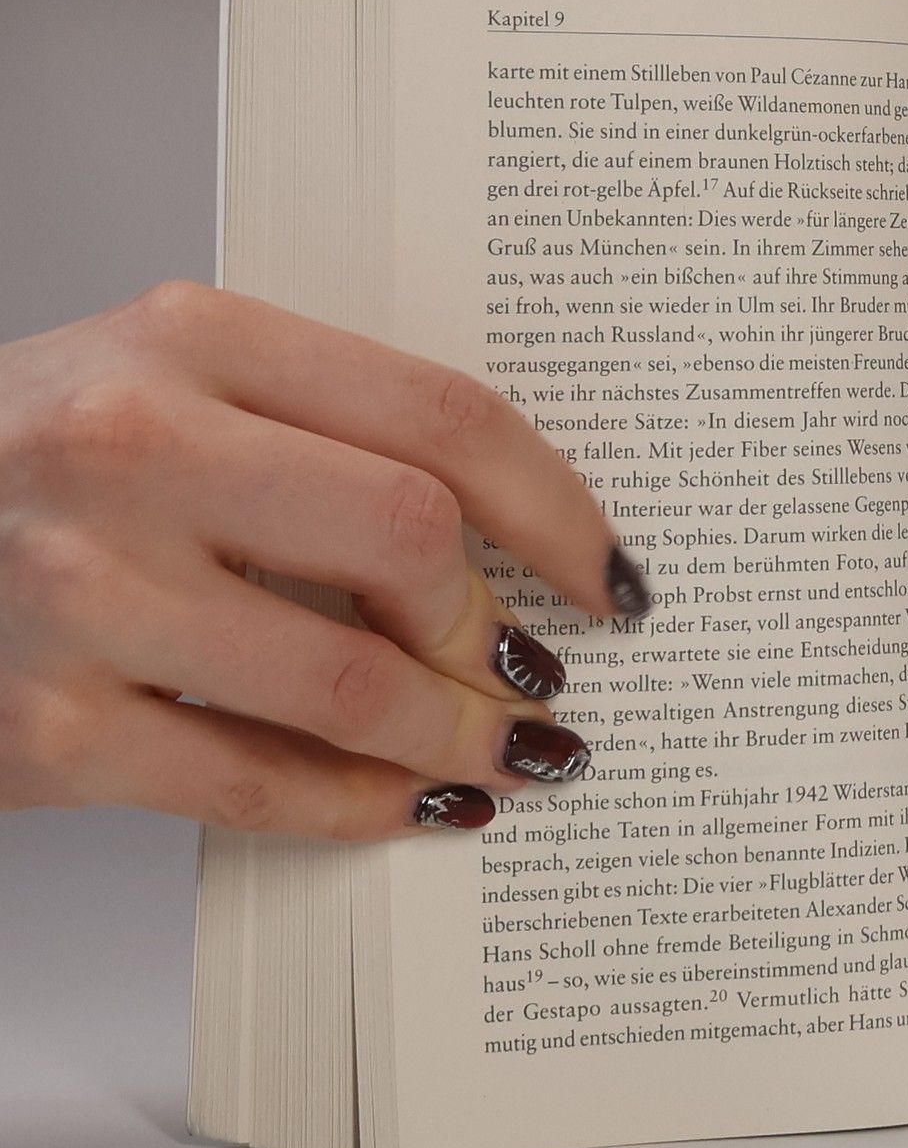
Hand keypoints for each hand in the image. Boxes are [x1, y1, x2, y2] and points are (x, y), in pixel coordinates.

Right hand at [0, 283, 647, 838]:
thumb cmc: (27, 463)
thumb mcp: (166, 387)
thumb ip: (321, 433)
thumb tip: (508, 544)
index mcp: (192, 339)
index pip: (442, 416)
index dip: (560, 512)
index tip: (610, 578)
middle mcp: (132, 447)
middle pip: (411, 540)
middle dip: (494, 628)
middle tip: (533, 669)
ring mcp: (83, 590)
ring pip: (352, 684)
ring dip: (459, 736)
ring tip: (508, 752)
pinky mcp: (50, 726)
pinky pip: (258, 786)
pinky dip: (363, 808)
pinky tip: (413, 805)